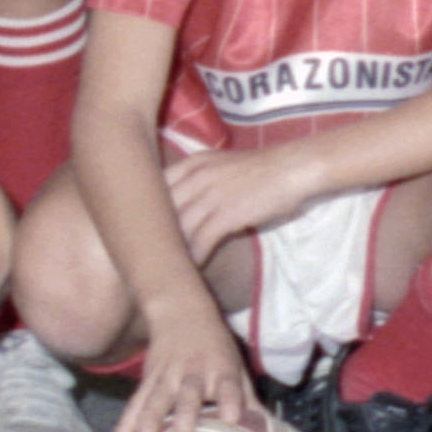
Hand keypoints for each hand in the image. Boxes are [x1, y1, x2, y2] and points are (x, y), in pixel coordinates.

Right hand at [108, 311, 258, 431]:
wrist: (181, 311)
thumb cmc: (216, 347)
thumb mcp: (236, 366)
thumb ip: (248, 398)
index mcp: (221, 368)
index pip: (228, 384)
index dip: (230, 399)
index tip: (232, 418)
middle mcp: (194, 371)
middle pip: (190, 391)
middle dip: (186, 409)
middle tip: (184, 430)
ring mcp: (168, 375)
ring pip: (158, 395)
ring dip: (151, 414)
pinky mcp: (148, 379)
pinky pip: (136, 402)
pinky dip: (124, 423)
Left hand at [158, 143, 321, 267]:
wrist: (292, 169)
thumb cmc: (260, 170)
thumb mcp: (221, 166)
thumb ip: (198, 180)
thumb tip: (182, 203)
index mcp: (193, 163)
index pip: (155, 186)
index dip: (145, 209)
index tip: (140, 230)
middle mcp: (196, 176)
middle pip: (161, 208)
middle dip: (153, 232)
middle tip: (146, 255)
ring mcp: (210, 194)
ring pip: (179, 226)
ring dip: (171, 248)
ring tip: (165, 267)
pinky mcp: (226, 213)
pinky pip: (201, 239)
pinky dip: (194, 256)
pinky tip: (190, 268)